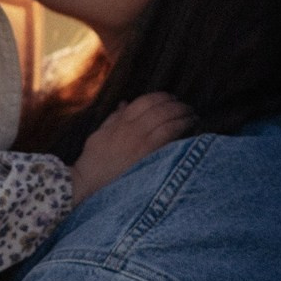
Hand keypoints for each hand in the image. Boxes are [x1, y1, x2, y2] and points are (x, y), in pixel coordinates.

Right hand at [69, 92, 195, 203]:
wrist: (87, 183)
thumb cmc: (92, 161)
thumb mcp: (99, 134)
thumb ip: (113, 118)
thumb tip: (125, 103)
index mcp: (120, 121)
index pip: (145, 101)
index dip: (162, 97)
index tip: (171, 99)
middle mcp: (131, 128)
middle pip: (160, 108)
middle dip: (176, 105)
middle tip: (187, 107)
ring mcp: (140, 141)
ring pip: (168, 120)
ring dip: (183, 115)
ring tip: (192, 116)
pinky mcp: (148, 156)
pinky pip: (169, 136)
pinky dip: (181, 128)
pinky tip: (189, 127)